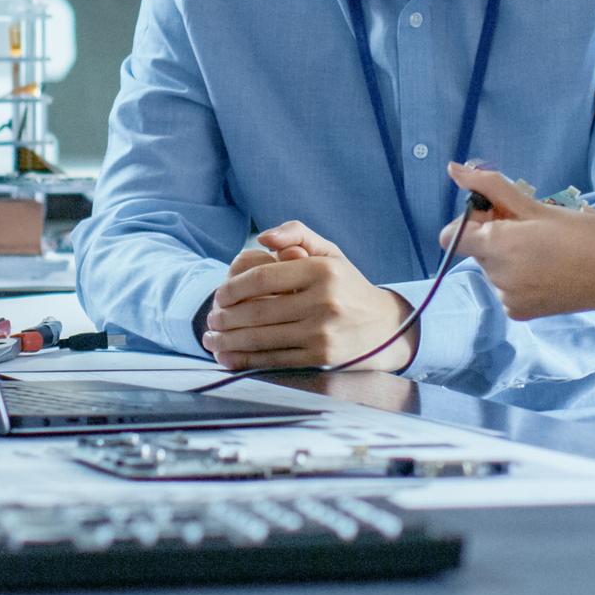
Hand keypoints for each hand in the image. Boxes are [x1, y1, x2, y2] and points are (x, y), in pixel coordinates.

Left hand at [202, 221, 415, 372]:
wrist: (385, 327)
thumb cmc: (347, 286)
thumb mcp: (329, 252)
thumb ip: (296, 234)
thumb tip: (262, 238)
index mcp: (322, 270)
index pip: (264, 277)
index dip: (233, 287)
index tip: (219, 294)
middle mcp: (323, 301)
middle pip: (258, 311)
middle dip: (225, 317)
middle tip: (210, 318)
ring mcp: (322, 333)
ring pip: (261, 338)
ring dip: (228, 341)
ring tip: (212, 338)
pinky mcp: (320, 359)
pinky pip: (274, 360)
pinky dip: (245, 360)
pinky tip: (228, 357)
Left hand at [440, 162, 594, 320]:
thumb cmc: (585, 235)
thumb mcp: (536, 206)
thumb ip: (491, 187)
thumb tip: (454, 168)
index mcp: (498, 247)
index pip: (451, 234)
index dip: (472, 219)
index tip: (503, 213)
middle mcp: (496, 277)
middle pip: (476, 248)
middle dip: (496, 233)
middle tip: (534, 227)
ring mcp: (508, 299)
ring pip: (492, 266)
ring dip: (509, 254)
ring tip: (546, 248)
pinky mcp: (520, 312)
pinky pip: (506, 286)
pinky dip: (519, 275)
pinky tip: (548, 268)